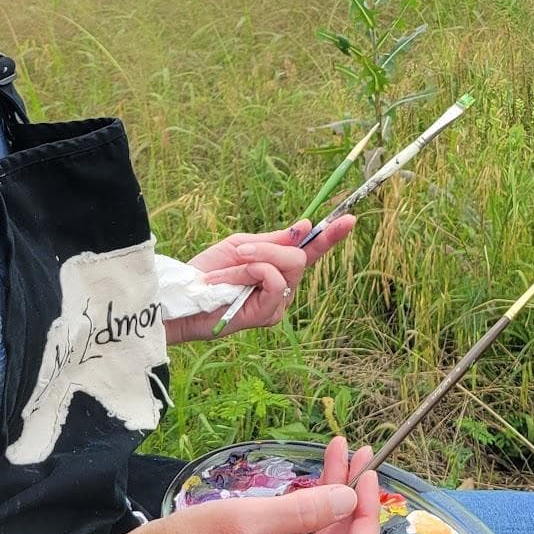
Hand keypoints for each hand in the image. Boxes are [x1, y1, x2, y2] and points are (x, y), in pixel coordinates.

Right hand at [129, 436, 380, 533]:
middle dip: (350, 494)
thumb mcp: (245, 521)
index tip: (366, 471)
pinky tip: (320, 482)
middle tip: (355, 452)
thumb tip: (349, 498)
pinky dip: (314, 512)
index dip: (366, 510)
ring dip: (334, 497)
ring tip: (340, 456)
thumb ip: (301, 512)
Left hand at [169, 215, 356, 340]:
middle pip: (299, 256)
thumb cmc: (208, 272)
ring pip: (288, 266)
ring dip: (254, 260)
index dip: (331, 235)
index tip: (349, 218)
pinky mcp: (269, 315)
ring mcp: (279, 303)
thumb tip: (306, 226)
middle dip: (269, 247)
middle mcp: (284, 286)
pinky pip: (273, 281)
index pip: (310, 250)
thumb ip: (273, 240)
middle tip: (242, 249)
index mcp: (278, 267)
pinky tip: (228, 282)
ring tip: (226, 272)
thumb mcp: (240, 246)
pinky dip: (251, 273)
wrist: (184, 295)